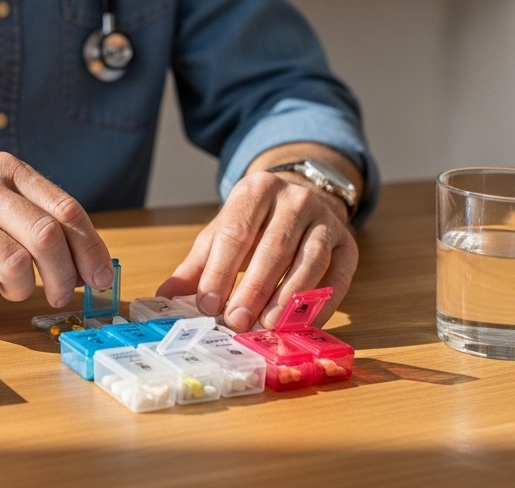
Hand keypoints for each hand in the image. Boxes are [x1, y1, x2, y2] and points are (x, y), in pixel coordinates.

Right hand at [0, 152, 113, 310]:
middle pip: (46, 237)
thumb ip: (32, 216)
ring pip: (14, 264)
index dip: (90, 249)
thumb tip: (85, 262)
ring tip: (10, 292)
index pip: (65, 210)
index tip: (101, 278)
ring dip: (22, 290)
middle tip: (61, 296)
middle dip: (64, 276)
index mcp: (4, 170)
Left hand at [156, 169, 357, 331]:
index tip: (208, 304)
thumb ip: (196, 265)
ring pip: (309, 260)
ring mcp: (326, 219)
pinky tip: (300, 323)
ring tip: (266, 324)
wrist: (300, 202)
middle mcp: (296, 198)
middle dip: (253, 288)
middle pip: (273, 246)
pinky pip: (339, 275)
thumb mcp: (222, 234)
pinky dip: (321, 302)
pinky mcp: (349, 243)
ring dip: (287, 297)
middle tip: (236, 321)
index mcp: (257, 189)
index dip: (221, 270)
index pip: (236, 231)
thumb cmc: (255, 225)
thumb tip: (165, 298)